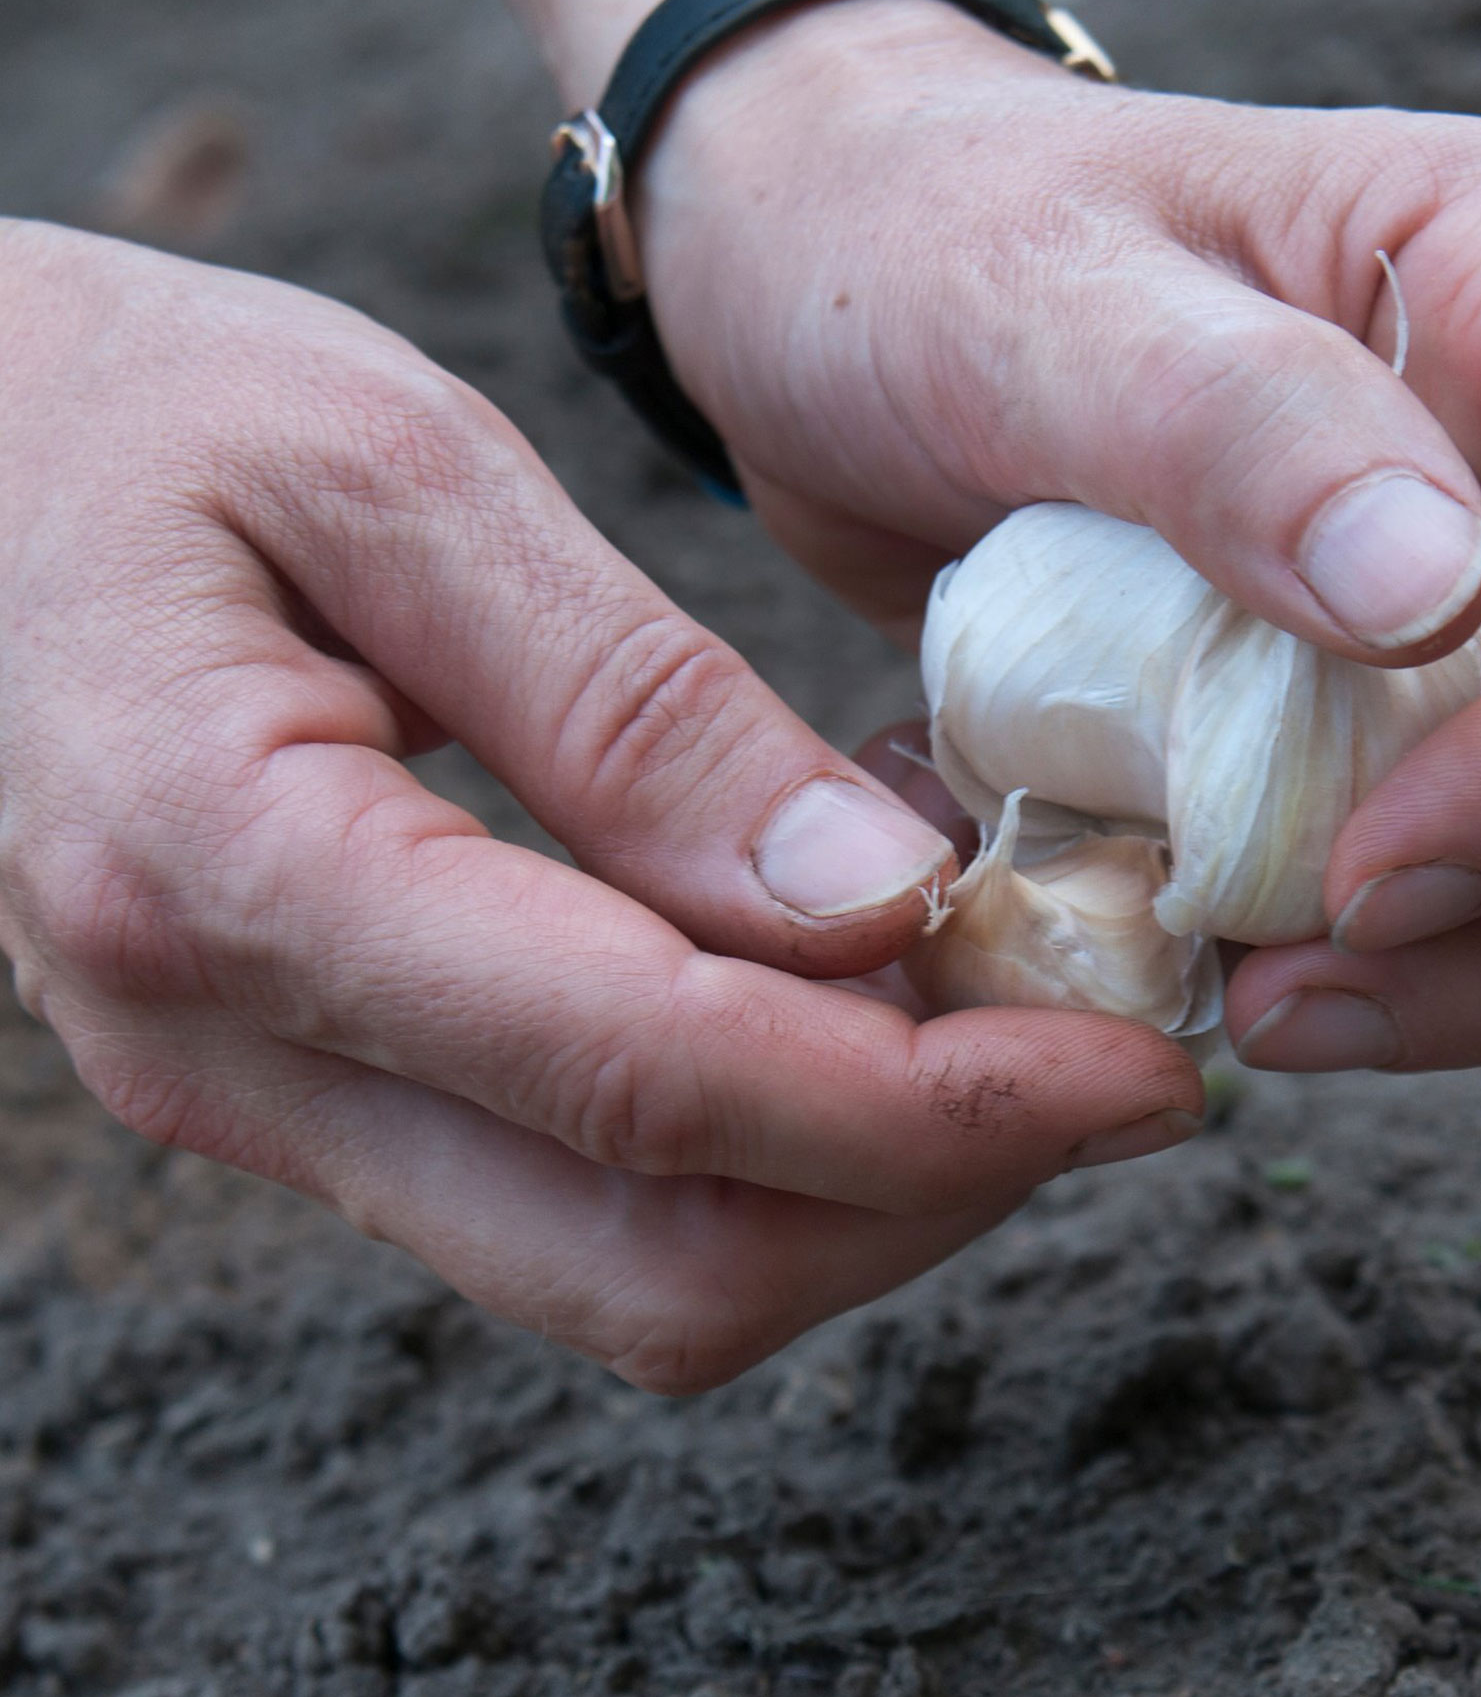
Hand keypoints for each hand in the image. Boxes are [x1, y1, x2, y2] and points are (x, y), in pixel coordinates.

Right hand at [0, 223, 1199, 1385]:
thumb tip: (870, 899)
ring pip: (628, 1279)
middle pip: (657, 1266)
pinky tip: (853, 1000)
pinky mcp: (308, 1103)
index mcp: (229, 873)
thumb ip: (630, 708)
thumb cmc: (132, 417)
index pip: (651, 1083)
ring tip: (1005, 1015)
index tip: (1134, 1066)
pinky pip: (577, 1206)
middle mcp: (228, 1057)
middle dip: (928, 1194)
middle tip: (1109, 1059)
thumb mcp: (393, 469)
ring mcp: (259, 1108)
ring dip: (858, 1191)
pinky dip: (759, 1149)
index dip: (930, 1105)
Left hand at [639, 0, 1480, 1069]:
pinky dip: (1422, 972)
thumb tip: (1443, 592)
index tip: (1361, 880)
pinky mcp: (1423, 700)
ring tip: (1267, 1004)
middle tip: (1302, 998)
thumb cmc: (916, 255)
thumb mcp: (1027, 305)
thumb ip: (1229, 428)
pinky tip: (1253, 973)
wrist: (836, 291)